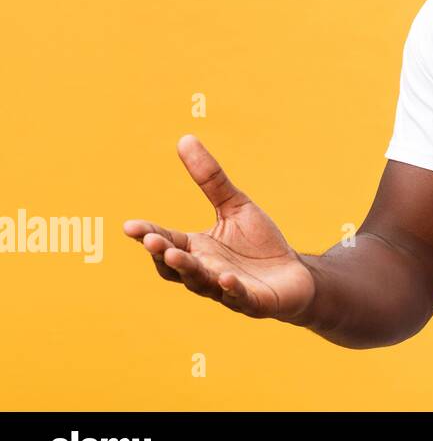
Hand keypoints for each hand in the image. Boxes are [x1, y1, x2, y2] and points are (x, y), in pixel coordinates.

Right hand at [123, 135, 315, 321]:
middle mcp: (205, 271)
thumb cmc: (259, 244)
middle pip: (177, 266)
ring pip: (202, 282)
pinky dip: (231, 290)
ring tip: (177, 255)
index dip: (148, 235)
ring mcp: (226, 289)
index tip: (130, 226)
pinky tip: (227, 279)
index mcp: (197, 249)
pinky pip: (239, 298)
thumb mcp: (235, 205)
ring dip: (190, 270)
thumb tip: (184, 139)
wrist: (294, 275)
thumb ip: (210, 179)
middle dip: (163, 254)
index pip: (166, 242)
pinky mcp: (253, 301)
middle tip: (152, 241)